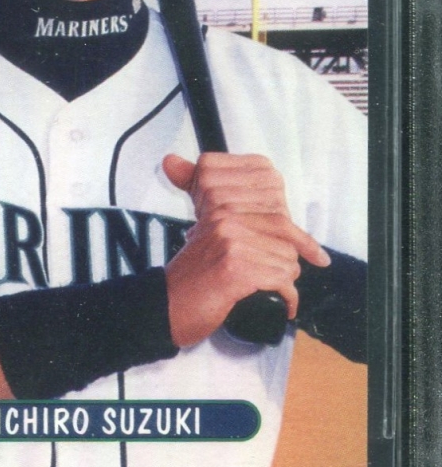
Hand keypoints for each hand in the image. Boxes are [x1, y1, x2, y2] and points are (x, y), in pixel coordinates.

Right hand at [162, 152, 329, 348]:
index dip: (289, 225)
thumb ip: (202, 192)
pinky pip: (282, 279)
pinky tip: (279, 302)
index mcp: (217, 199)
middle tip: (275, 268)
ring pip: (287, 256)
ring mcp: (229, 240)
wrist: (168, 306)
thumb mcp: (201, 226)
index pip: (273, 197)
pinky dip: (286, 296)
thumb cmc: (191, 271)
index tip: (298, 242)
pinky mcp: (234, 268)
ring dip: (284, 276)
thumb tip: (173, 160)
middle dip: (286, 253)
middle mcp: (223, 215)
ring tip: (266, 285)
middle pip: (284, 229)